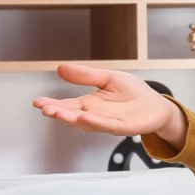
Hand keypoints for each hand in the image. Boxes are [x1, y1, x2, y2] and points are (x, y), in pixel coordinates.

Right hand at [32, 63, 187, 144]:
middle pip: (72, 116)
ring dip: (72, 119)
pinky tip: (85, 118)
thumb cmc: (133, 93)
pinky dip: (96, 123)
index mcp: (90, 104)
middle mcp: (95, 115)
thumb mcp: (107, 78)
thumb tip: (60, 68)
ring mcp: (108, 123)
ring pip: (87, 123)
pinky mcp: (123, 127)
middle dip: (58, 113)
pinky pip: (107, 126)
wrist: (156, 105)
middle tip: (45, 109)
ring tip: (59, 114)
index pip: (67, 105)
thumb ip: (85, 76)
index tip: (38, 102)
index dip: (52, 105)